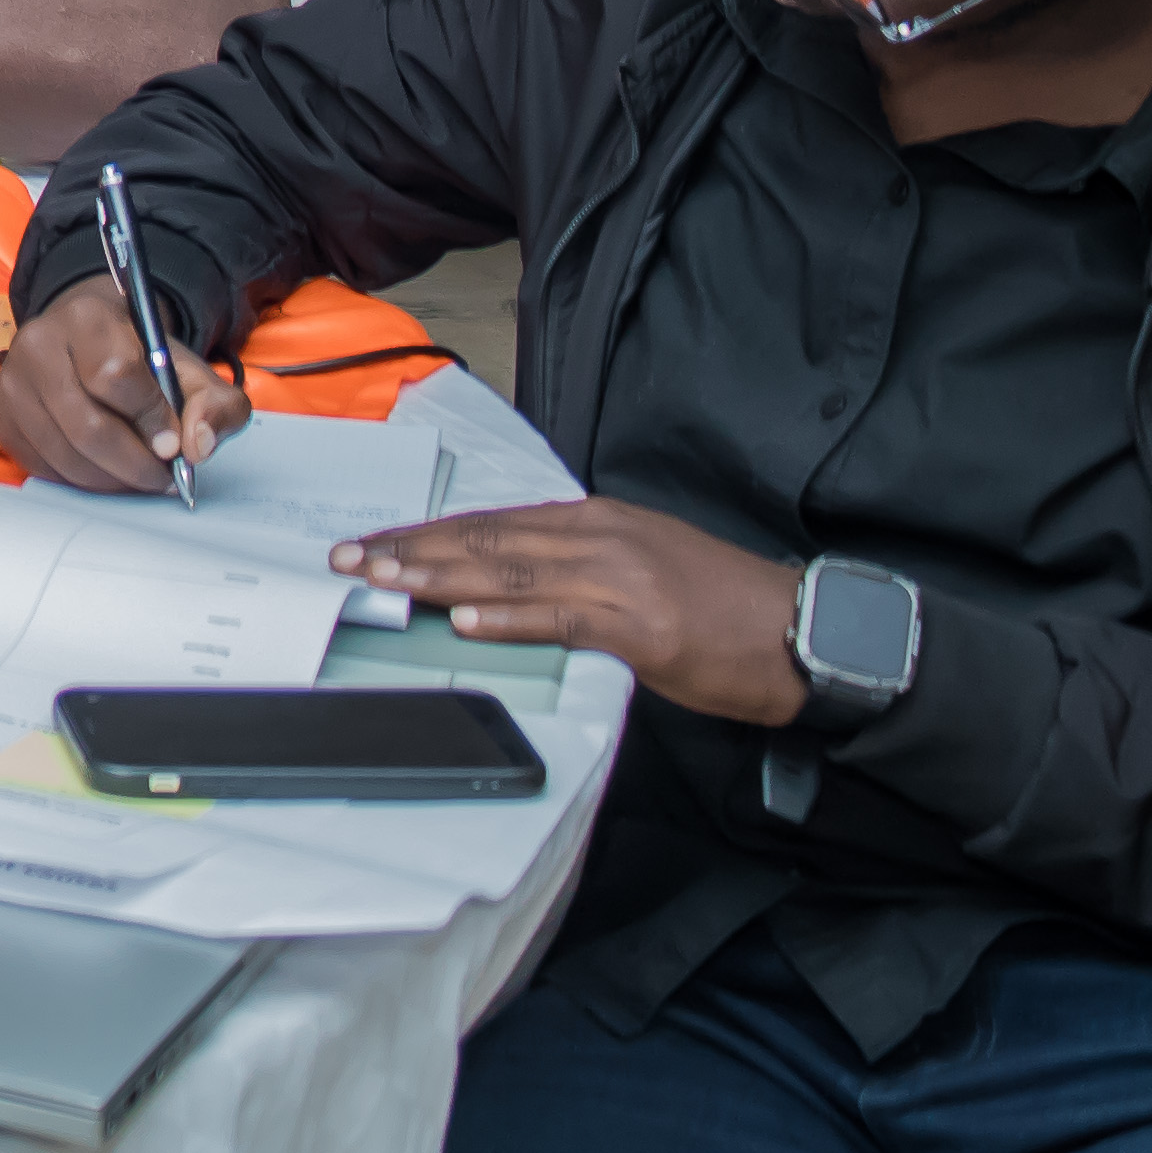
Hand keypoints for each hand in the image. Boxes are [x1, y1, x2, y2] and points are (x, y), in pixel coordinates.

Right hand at [0, 268, 250, 494]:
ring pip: (65, 455)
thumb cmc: (141, 358)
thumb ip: (216, 405)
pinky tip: (107, 472)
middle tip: (161, 475)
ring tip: (139, 476)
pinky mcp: (3, 421)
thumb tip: (197, 446)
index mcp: (86, 317)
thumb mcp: (192, 371)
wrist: (89, 342)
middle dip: (135, 464)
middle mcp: (37, 344)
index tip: (173, 443)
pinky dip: (83, 482)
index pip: (115, 375)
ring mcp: (12, 385)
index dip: (151, 418)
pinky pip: (45, 469)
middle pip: (87, 426)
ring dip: (112, 480)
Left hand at [339, 501, 803, 721]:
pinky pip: (561, 619)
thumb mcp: (642, 562)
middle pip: (486, 541)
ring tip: (383, 584)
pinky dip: (509, 620)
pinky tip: (466, 622)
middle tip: (351, 561)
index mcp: (596, 520)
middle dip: (411, 550)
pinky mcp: (642, 626)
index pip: (492, 523)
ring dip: (438, 580)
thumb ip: (576, 564)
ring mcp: (620, 579)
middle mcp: (600, 538)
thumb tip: (505, 581)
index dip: (426, 533)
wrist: (800, 632)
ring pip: (510, 574)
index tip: (373, 543)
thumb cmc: (721, 605)